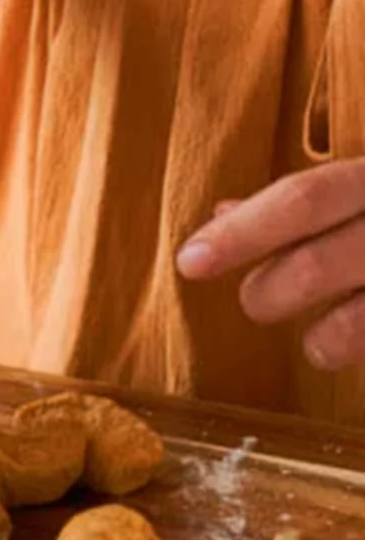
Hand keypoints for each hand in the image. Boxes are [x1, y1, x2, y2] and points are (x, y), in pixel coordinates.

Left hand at [177, 162, 364, 370]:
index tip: (190, 262)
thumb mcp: (356, 188)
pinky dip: (346, 351)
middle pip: (315, 264)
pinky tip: (338, 348)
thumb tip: (222, 213)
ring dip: (317, 338)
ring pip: (351, 320)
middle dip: (267, 292)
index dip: (239, 234)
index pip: (299, 199)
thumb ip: (300, 203)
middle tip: (253, 302)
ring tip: (312, 343)